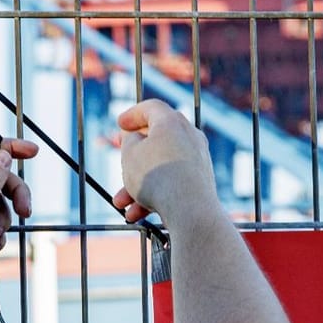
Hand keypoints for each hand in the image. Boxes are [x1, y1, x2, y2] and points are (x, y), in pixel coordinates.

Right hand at [112, 99, 221, 225]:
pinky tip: (136, 214)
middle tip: (121, 159)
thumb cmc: (157, 177)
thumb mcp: (130, 154)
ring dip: (138, 186)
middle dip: (133, 158)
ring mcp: (198, 160)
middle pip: (156, 141)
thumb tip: (136, 138)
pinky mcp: (202, 183)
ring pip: (161, 169)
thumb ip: (129, 141)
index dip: (132, 114)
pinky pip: (173, 185)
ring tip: (120, 203)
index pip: (151, 108)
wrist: (191, 210)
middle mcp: (190, 137)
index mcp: (172, 122)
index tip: (120, 124)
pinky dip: (154, 196)